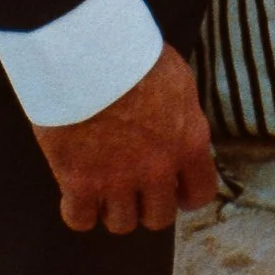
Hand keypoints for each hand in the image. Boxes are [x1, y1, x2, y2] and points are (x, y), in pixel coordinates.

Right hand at [33, 47, 213, 234]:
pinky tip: (74, 191)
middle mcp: (158, 169)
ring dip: (111, 207)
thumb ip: (182, 116)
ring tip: (101, 184)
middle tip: (131, 184)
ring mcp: (119, 180)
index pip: (200, 192)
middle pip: (158, 218)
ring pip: (121, 223)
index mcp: (188, 141)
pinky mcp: (80, 183)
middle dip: (146, 204)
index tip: (173, 190)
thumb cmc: (132, 54)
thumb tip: (178, 134)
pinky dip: (77, 210)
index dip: (185, 195)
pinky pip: (81, 220)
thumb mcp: (176, 79)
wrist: (87, 50)